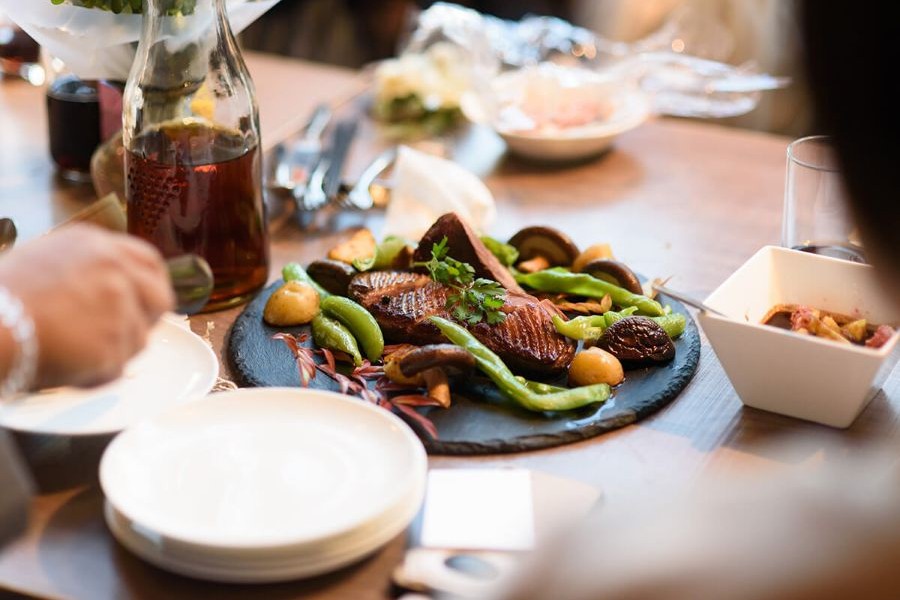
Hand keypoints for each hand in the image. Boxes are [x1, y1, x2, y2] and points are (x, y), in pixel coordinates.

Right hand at [0, 225, 174, 388]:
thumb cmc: (1, 300)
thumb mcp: (44, 263)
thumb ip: (84, 270)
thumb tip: (111, 290)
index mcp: (96, 245)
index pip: (149, 261)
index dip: (151, 286)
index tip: (146, 303)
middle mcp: (114, 269)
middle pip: (160, 299)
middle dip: (146, 321)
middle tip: (119, 338)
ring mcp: (117, 306)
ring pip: (138, 340)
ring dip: (111, 352)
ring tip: (67, 351)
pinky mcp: (112, 343)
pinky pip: (115, 369)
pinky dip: (93, 375)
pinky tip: (62, 367)